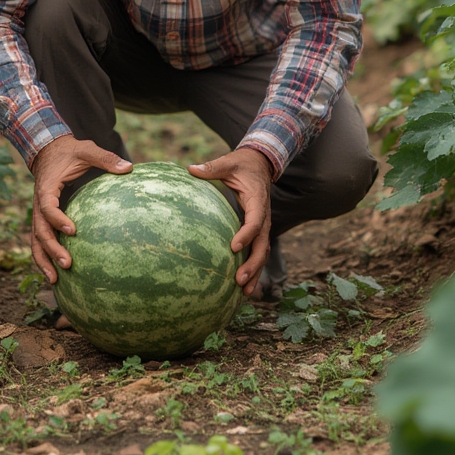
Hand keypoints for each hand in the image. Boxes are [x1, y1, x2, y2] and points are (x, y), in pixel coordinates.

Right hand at [31, 135, 131, 283]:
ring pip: (35, 240)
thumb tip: (130, 168)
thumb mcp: (87, 150)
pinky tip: (55, 274)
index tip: (73, 231)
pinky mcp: (43, 218)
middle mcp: (38, 203)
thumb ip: (106, 158)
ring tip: (55, 281)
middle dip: (51, 249)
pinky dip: (44, 257)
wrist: (48, 151)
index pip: (47, 207)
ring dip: (43, 260)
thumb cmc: (70, 151)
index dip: (57, 219)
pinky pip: (40, 240)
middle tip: (68, 264)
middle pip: (39, 231)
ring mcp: (38, 213)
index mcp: (46, 187)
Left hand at [188, 147, 271, 296]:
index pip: (255, 221)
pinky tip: (244, 287)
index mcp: (258, 200)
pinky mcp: (259, 231)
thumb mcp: (229, 162)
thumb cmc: (242, 164)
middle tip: (239, 280)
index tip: (233, 247)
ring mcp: (263, 225)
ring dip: (255, 272)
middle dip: (253, 264)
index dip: (246, 235)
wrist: (261, 165)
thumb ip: (212, 167)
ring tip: (244, 292)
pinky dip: (254, 269)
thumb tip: (190, 168)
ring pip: (263, 252)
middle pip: (263, 244)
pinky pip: (258, 251)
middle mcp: (264, 216)